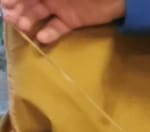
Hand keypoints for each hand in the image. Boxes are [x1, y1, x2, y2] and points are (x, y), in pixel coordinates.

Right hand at [1, 0, 122, 43]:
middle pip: (27, 3)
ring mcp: (60, 8)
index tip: (6, 4)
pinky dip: (49, 33)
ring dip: (28, 21)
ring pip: (37, 15)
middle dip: (16, 10)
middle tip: (11, 18)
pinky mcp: (72, 21)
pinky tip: (42, 38)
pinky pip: (56, 28)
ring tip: (24, 28)